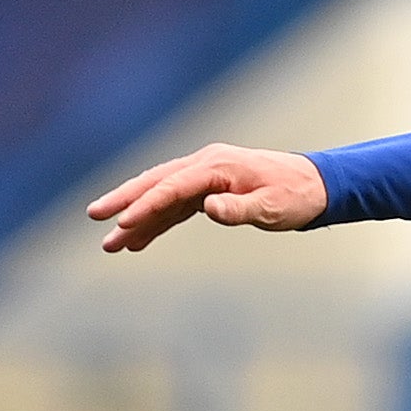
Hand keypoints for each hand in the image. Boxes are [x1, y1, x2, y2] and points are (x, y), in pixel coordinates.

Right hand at [87, 144, 327, 252]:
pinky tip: (137, 241)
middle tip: (93, 216)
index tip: (123, 223)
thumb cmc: (297, 196)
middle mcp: (205, 166)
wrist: (317, 185)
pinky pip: (175, 207)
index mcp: (216, 166)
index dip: (146, 205)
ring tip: (110, 244)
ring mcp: (205, 177)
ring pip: (161, 196)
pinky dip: (156, 223)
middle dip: (124, 201)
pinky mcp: (208, 190)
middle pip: (155, 183)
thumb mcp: (272, 207)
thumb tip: (208, 208)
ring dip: (136, 219)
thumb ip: (239, 209)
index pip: (172, 186)